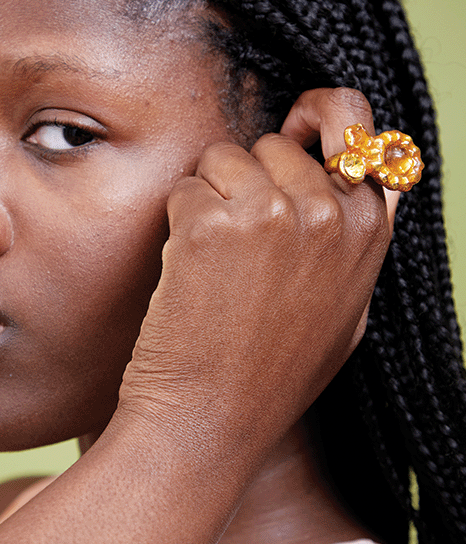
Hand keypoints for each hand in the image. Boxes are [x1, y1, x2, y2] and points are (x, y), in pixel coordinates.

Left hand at [120, 88, 391, 456]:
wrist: (210, 421)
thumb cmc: (272, 370)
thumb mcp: (346, 308)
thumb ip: (355, 236)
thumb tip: (360, 170)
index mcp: (367, 230)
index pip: (362, 134)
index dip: (323, 122)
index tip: (298, 129)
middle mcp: (327, 213)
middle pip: (272, 145)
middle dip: (247, 178)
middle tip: (238, 242)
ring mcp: (270, 215)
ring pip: (222, 158)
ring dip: (209, 198)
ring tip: (215, 263)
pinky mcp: (211, 224)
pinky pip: (185, 188)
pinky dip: (177, 223)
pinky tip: (191, 274)